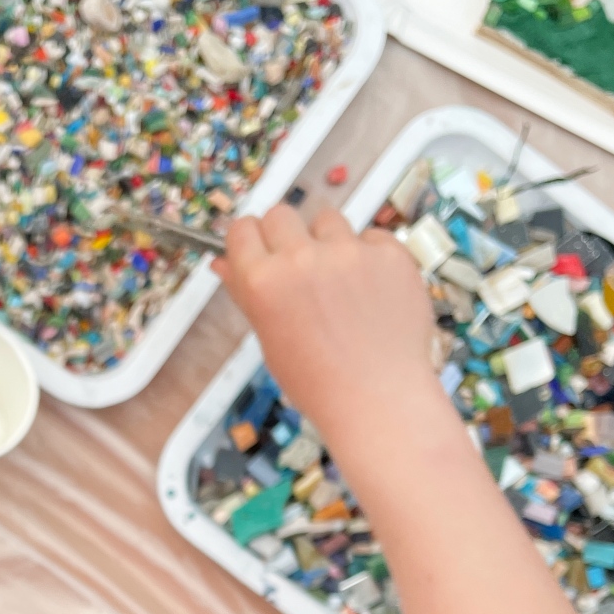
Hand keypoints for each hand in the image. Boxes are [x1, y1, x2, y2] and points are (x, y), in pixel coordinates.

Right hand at [213, 205, 439, 444]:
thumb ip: (246, 293)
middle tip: (300, 270)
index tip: (261, 254)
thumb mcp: (269, 339)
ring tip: (340, 282)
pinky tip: (371, 291)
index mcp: (263, 282)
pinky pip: (371, 237)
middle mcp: (302, 258)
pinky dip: (368, 257)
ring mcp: (350, 252)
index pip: (243, 229)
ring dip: (328, 242)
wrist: (378, 399)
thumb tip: (223, 262)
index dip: (251, 242)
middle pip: (282, 214)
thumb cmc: (315, 380)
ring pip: (328, 220)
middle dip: (286, 236)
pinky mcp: (390, 254)